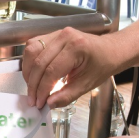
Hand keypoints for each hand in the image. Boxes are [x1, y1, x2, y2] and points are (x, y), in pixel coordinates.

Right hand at [22, 17, 138, 108]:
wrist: (110, 50)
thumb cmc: (101, 65)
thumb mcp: (86, 84)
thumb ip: (66, 96)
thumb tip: (49, 104)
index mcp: (76, 48)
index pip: (51, 71)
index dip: (42, 89)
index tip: (38, 103)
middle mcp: (64, 37)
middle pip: (38, 62)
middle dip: (33, 84)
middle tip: (33, 99)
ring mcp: (57, 33)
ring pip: (31, 51)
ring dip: (28, 72)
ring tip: (32, 87)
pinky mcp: (52, 34)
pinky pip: (33, 46)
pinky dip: (30, 61)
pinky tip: (34, 74)